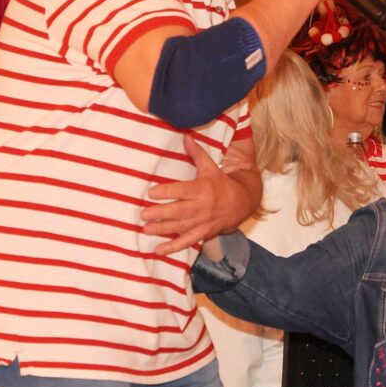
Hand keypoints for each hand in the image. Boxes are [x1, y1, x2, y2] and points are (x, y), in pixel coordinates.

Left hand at [140, 135, 257, 254]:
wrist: (242, 203)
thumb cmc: (221, 183)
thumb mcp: (211, 167)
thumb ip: (197, 153)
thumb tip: (186, 136)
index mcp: (202, 189)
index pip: (181, 191)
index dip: (166, 192)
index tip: (151, 192)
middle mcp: (201, 207)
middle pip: (178, 211)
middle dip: (160, 214)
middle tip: (143, 214)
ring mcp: (202, 222)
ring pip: (180, 227)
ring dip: (162, 230)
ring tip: (146, 229)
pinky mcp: (202, 233)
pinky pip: (186, 242)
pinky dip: (172, 248)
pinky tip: (158, 250)